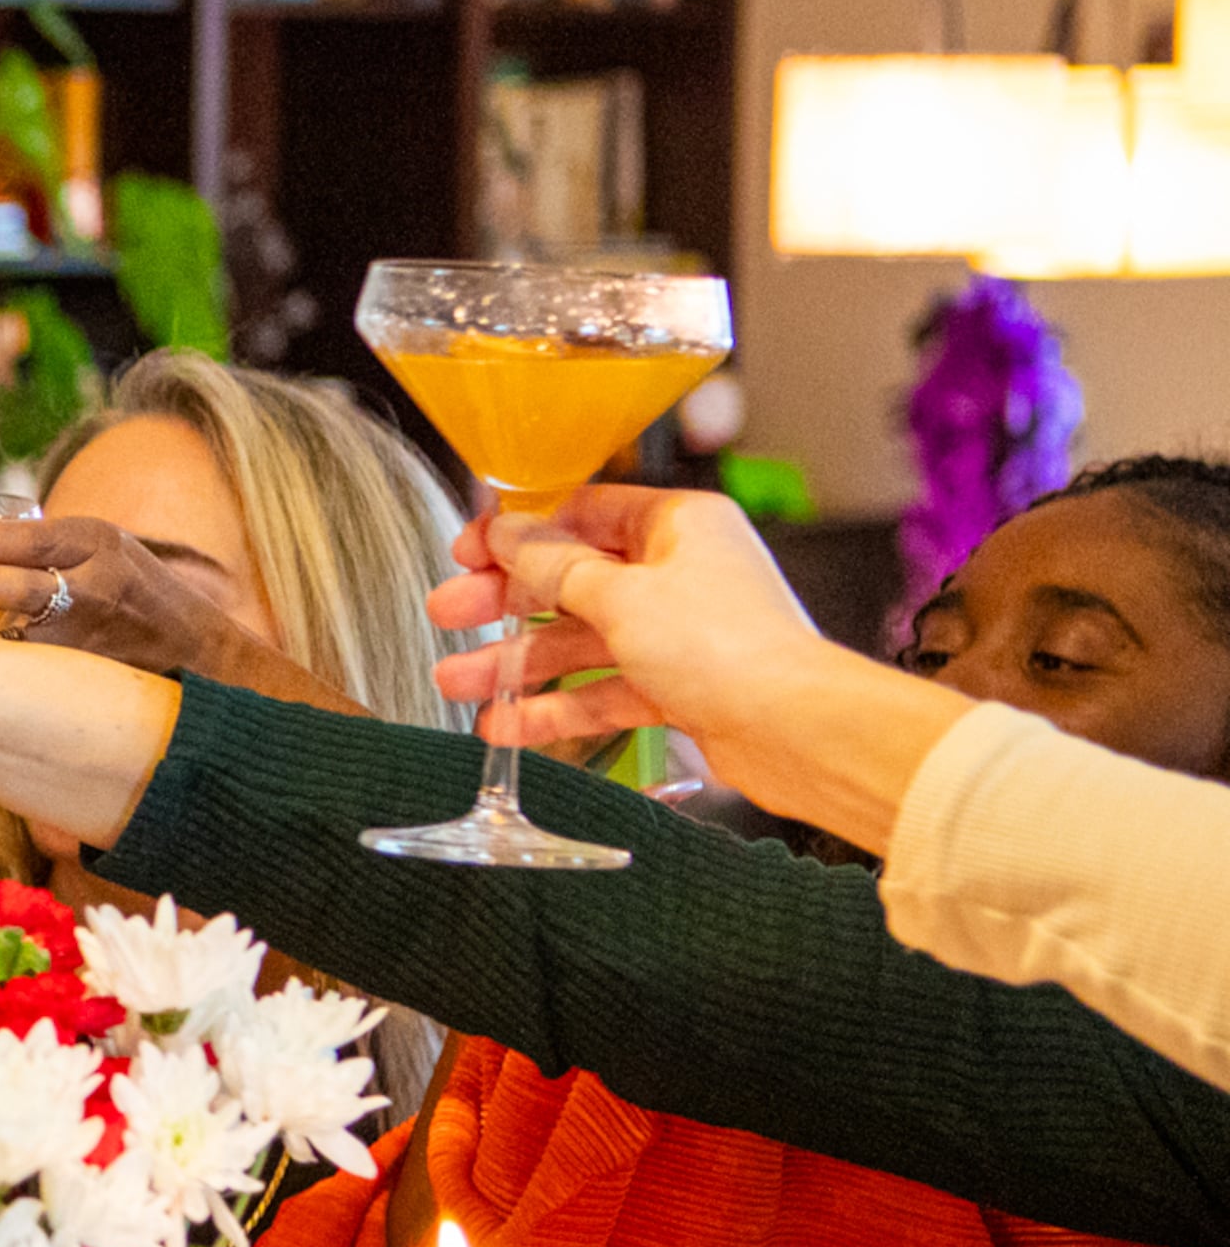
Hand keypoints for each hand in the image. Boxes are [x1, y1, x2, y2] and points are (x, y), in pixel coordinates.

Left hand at [0, 514, 245, 676]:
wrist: (210, 662)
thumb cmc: (141, 602)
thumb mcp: (103, 555)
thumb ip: (43, 554)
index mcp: (95, 541)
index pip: (15, 538)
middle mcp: (95, 584)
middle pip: (9, 582)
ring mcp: (94, 635)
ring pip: (12, 630)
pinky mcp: (90, 677)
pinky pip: (26, 670)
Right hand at [423, 486, 831, 749]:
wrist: (798, 732)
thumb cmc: (729, 649)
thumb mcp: (620, 596)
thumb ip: (553, 567)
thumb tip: (507, 532)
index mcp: (677, 526)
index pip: (582, 513)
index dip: (520, 531)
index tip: (469, 550)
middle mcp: (679, 573)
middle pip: (571, 579)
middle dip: (503, 602)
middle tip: (448, 612)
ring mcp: (678, 632)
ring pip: (580, 640)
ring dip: (517, 662)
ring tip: (456, 682)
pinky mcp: (678, 686)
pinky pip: (602, 690)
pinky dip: (556, 707)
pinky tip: (506, 725)